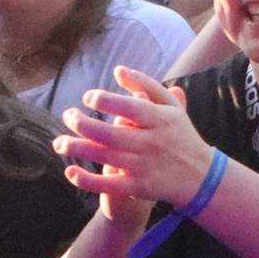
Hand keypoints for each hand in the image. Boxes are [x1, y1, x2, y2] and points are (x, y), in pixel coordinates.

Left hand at [56, 66, 212, 225]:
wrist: (200, 176)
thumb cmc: (180, 135)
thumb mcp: (171, 107)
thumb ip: (146, 85)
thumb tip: (118, 70)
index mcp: (161, 120)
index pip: (130, 108)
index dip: (106, 101)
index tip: (87, 97)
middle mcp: (152, 143)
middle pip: (110, 134)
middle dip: (83, 124)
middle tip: (68, 115)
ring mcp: (144, 166)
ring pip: (105, 157)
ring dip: (77, 149)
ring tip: (58, 142)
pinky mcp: (138, 187)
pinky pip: (108, 185)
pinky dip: (86, 180)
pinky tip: (69, 171)